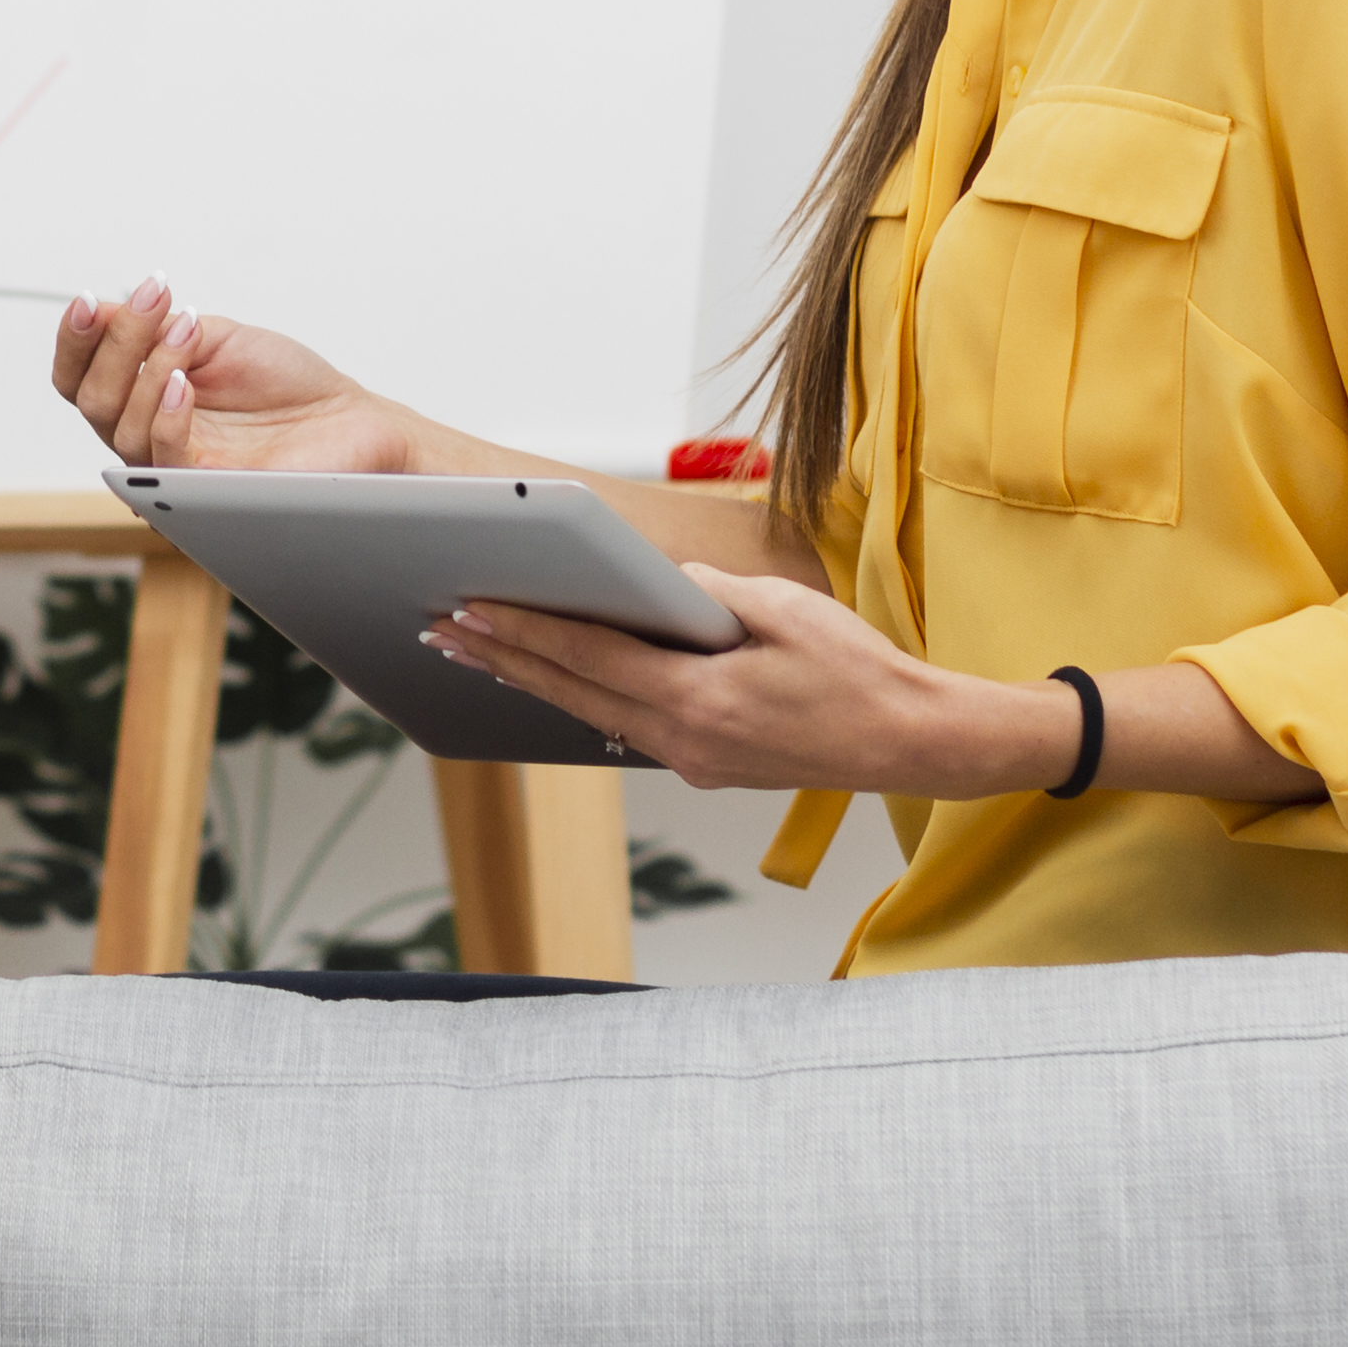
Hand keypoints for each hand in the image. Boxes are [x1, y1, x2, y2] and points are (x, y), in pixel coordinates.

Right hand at [44, 280, 399, 470]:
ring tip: (188, 327)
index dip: (73, 342)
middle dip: (116, 340)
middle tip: (156, 299)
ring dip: (150, 365)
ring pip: (120, 428)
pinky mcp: (205, 492)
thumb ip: (157, 327)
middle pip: (91, 399)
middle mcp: (149, 438)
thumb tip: (102, 308)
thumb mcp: (215, 336)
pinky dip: (166, 415)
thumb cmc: (287, 384)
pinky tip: (185, 381)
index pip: (79, 379)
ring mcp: (175, 469)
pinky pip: (163, 460)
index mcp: (144, 399)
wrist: (348, 417)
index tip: (89, 300)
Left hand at [432, 571, 1021, 794]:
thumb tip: (655, 582)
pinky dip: (586, 700)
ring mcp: (693, 759)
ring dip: (534, 682)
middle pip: (572, 693)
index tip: (468, 610)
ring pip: (592, 714)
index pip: (587, 657)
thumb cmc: (856, 670)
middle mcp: (683, 740)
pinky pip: (628, 728)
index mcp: (697, 699)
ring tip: (476, 655)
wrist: (908, 740)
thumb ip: (709, 595)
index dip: (521, 632)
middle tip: (439, 632)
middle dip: (501, 659)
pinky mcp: (707, 764)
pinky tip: (559, 681)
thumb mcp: (784, 610)